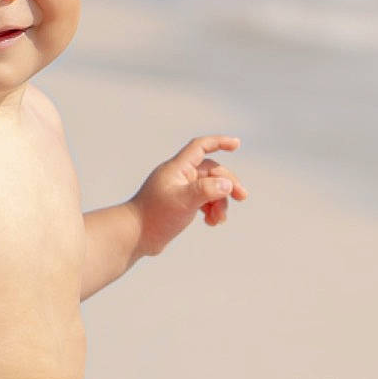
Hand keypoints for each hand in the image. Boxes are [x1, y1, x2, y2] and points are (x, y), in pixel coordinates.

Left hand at [132, 135, 245, 256]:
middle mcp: (180, 176)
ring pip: (210, 188)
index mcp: (178, 168)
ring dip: (220, 201)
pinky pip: (204, 201)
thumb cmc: (155, 215)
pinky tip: (212, 222)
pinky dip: (212, 209)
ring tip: (220, 220)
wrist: (135, 236)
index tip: (237, 144)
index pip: (200, 147)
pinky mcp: (181, 204)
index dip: (219, 142)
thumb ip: (207, 190)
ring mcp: (181, 190)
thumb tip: (227, 184)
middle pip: (212, 171)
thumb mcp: (183, 201)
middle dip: (228, 183)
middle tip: (242, 197)